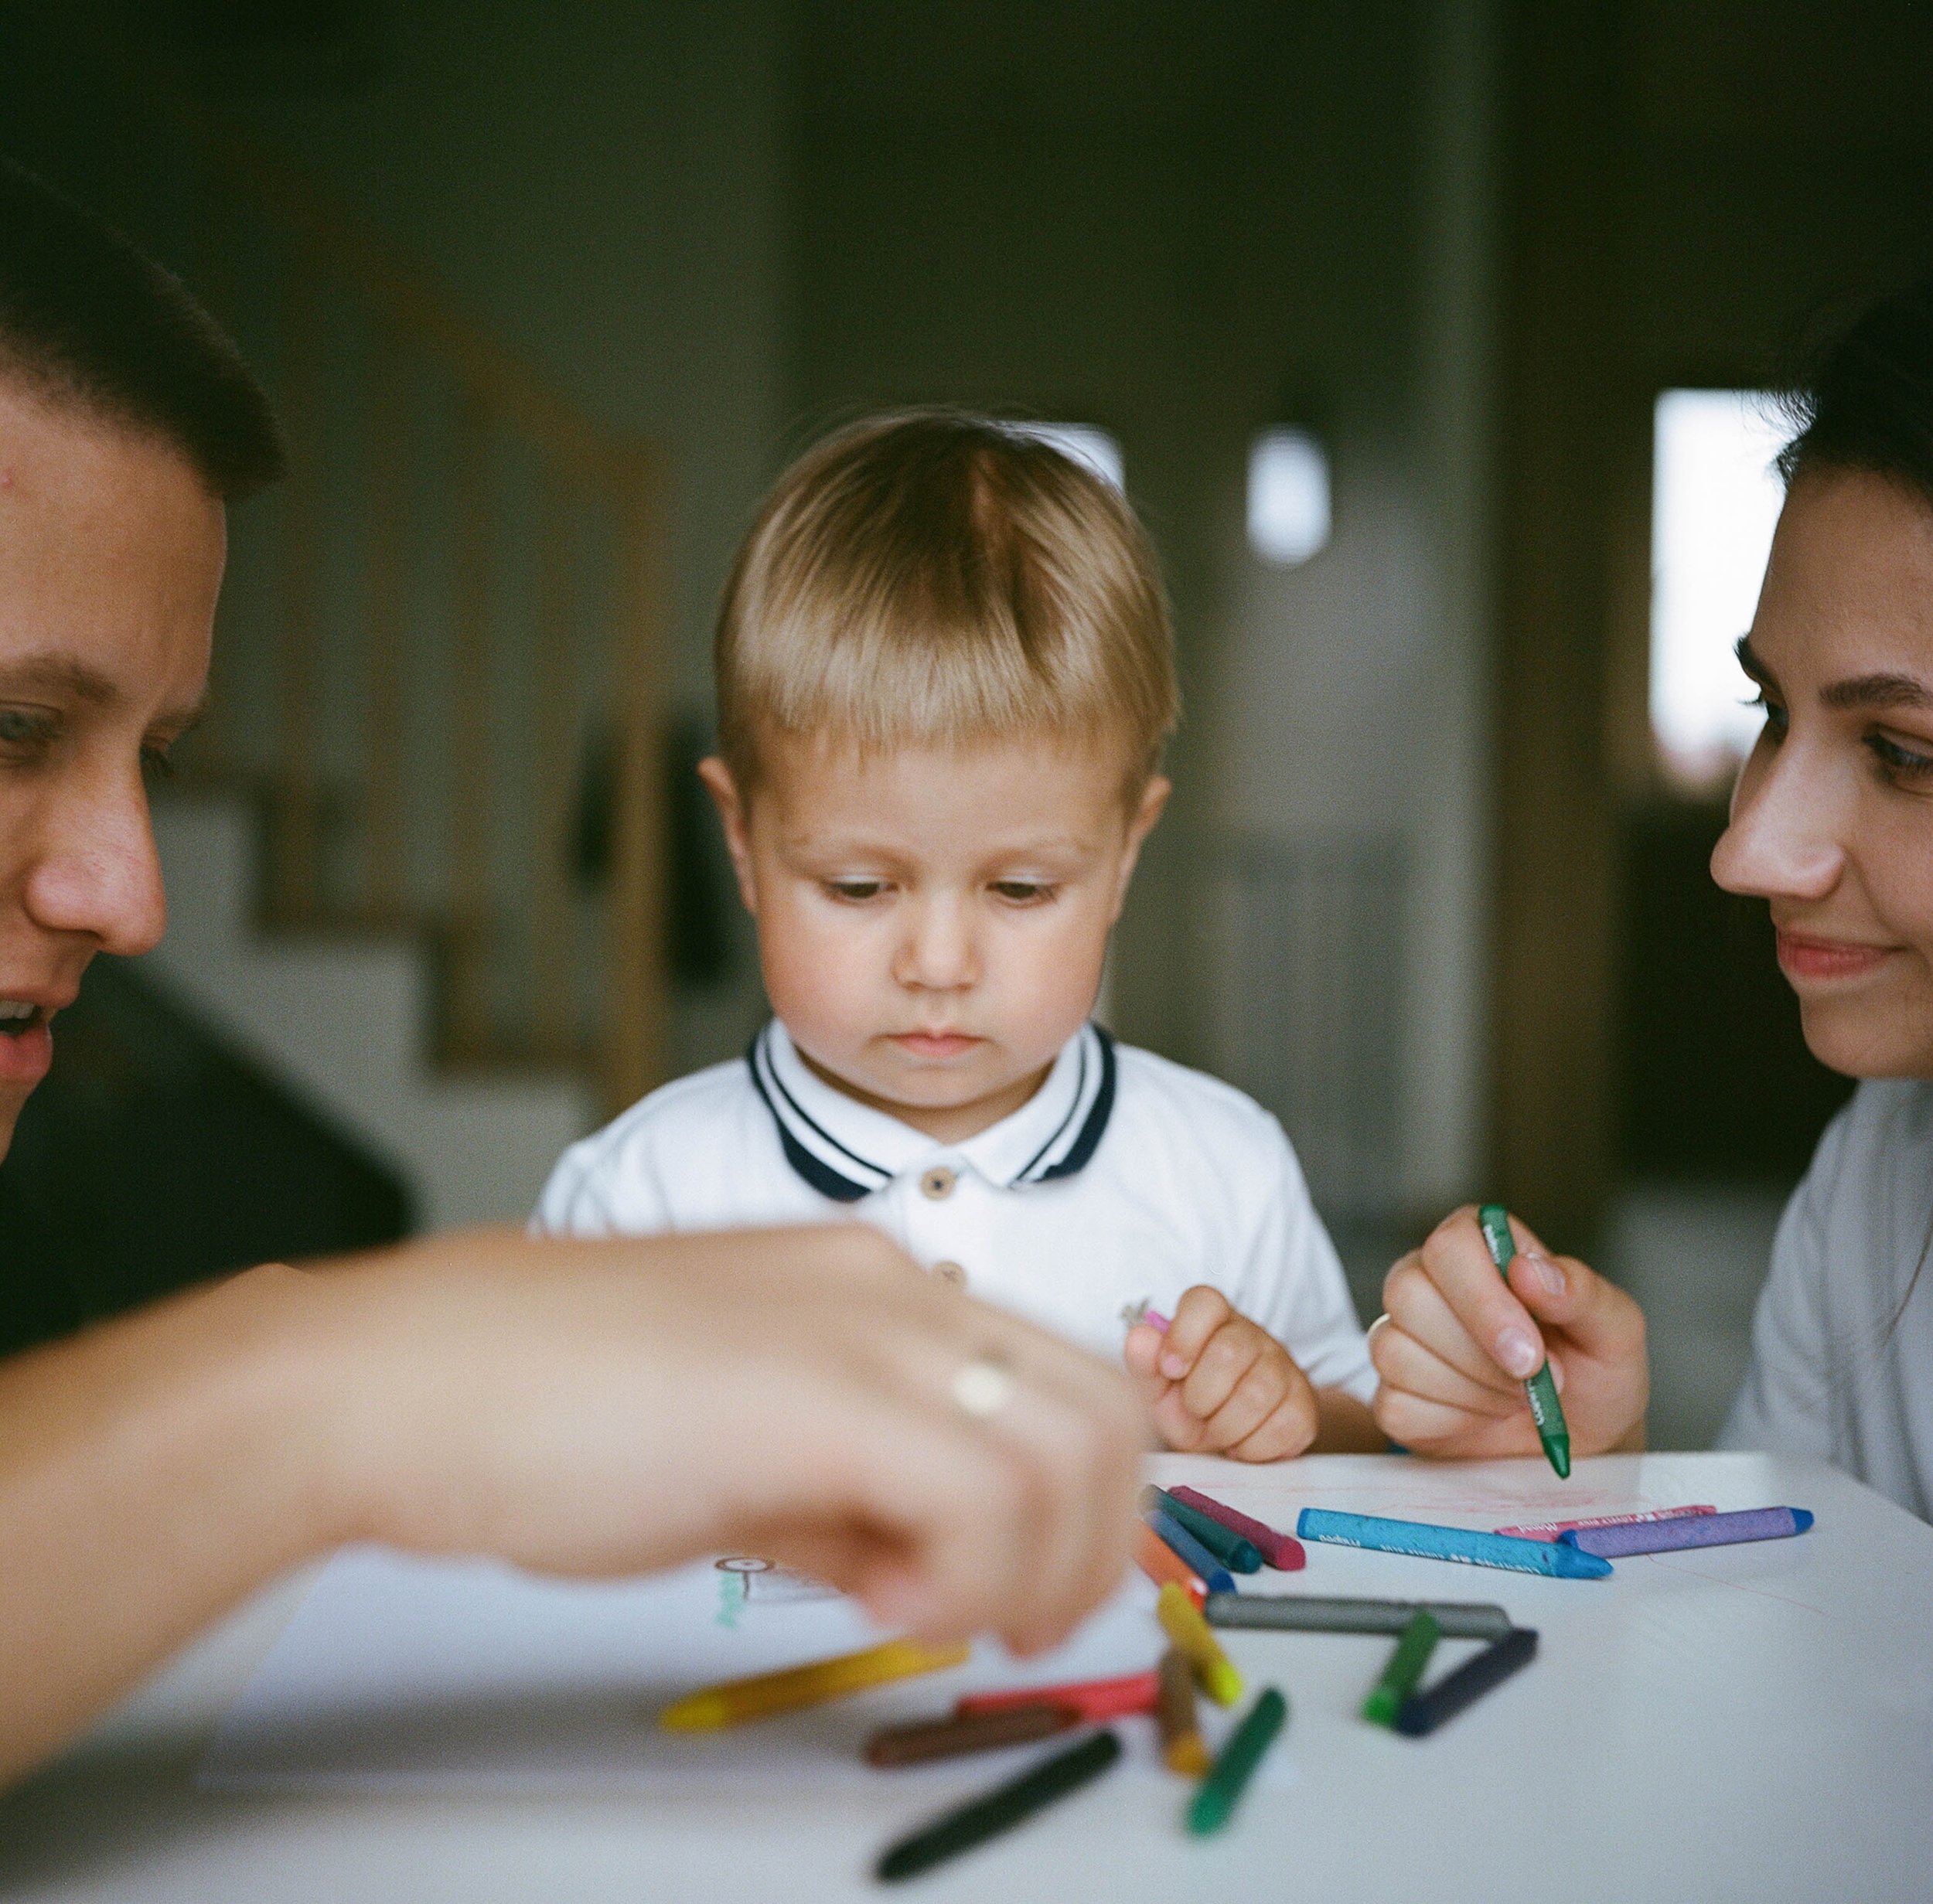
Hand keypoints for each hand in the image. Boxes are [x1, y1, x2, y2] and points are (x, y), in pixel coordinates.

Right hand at [318, 1224, 1143, 1656]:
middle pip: (1103, 1411)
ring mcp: (858, 1326)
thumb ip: (842, 1492)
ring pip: (1072, 1448)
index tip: (1022, 1586)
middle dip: (1091, 1543)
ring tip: (921, 1609)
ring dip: (1031, 1563)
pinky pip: (982, 1490)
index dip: (1081, 1502)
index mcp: (870, 1283)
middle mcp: (887, 1284)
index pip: (1064, 1378)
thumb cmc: (541, 1409)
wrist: (407, 1380)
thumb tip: (919, 1562)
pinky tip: (875, 1600)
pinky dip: (965, 1575)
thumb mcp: (734, 1448)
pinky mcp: (815, 1391)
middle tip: (1010, 1621)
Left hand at [1122, 1284, 1317, 1459]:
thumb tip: (1140, 1336)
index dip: (1184, 1336)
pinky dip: (1253, 1447)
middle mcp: (1252, 1335)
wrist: (1233, 1437)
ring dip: (1226, 1426)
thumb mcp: (1159, 1386)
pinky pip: (1283, 1426)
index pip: (1205, 1302)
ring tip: (1216, 1429)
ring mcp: (1284, 1367)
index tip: (1171, 1370)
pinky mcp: (1305, 1404)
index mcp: (1212, 1319)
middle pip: (1230, 1352)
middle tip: (1195, 1410)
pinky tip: (1242, 1443)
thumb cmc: (1191, 1403)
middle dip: (1202, 1395)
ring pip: (1258, 1393)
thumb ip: (1144, 1362)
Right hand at [1369, 1205, 1647, 1459]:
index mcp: (1480, 1246)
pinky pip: (1395, 1405)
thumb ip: (1582, 1292)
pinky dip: (1450, 1423)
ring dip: (1472, 1392)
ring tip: (1516, 1399)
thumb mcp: (1616, 1330)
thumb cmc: (1596, 1371)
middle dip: (1477, 1354)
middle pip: (1408, 1293)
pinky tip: (1484, 1417)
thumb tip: (1529, 1272)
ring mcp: (1403, 1335)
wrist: (1583, 1438)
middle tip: (1532, 1382)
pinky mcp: (1394, 1392)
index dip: (1482, 1297)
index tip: (1530, 1350)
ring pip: (1396, 1351)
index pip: (1449, 1244)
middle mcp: (1430, 1280)